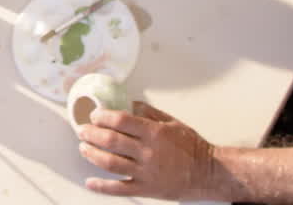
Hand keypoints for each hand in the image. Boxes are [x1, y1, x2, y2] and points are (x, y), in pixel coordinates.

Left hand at [77, 101, 216, 199]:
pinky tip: (90, 182)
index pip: (121, 121)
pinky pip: (120, 189)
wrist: (209, 173)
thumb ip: (149, 112)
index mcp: (154, 133)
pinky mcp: (147, 189)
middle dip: (91, 134)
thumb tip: (129, 102)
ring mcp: (146, 172)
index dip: (103, 117)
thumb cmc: (193, 147)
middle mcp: (148, 152)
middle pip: (111, 141)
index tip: (94, 115)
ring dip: (92, 155)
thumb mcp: (172, 122)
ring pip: (110, 163)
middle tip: (83, 130)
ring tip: (83, 148)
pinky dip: (102, 187)